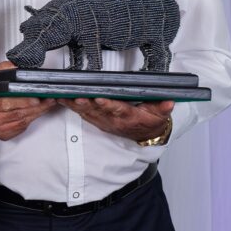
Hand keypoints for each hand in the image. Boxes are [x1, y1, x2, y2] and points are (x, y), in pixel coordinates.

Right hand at [0, 61, 56, 140]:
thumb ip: (3, 69)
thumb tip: (17, 68)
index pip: (6, 103)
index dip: (23, 101)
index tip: (36, 97)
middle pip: (18, 113)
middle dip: (36, 106)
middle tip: (47, 99)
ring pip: (22, 121)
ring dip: (37, 112)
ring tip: (46, 103)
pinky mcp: (4, 134)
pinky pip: (21, 127)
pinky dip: (31, 118)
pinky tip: (36, 111)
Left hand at [59, 97, 173, 142]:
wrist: (144, 134)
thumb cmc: (150, 119)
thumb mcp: (160, 114)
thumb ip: (163, 107)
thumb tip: (169, 102)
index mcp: (129, 116)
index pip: (118, 110)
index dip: (108, 105)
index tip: (100, 98)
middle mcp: (113, 120)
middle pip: (97, 111)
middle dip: (86, 104)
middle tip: (76, 96)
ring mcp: (103, 120)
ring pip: (86, 112)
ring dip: (75, 105)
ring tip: (63, 96)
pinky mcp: (96, 120)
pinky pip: (81, 113)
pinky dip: (71, 106)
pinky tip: (62, 98)